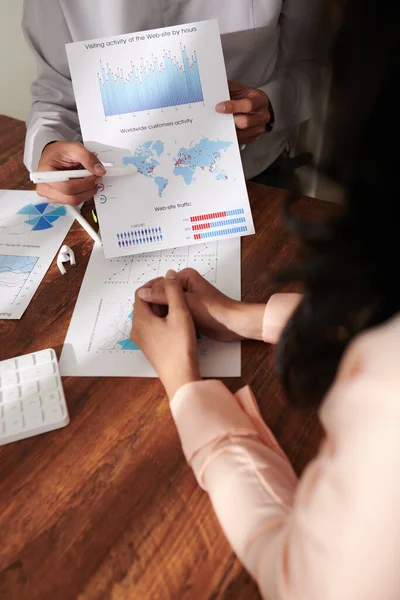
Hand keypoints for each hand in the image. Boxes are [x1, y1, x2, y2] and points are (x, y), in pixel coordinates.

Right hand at [36, 141, 105, 204]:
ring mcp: (50, 195)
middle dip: (88, 189)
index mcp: (45, 174)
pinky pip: (73, 202)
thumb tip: (100, 171)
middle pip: (71, 197)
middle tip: (96, 179)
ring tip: (90, 181)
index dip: (84, 184)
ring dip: (86, 193)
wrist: (53, 157)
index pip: (67, 187)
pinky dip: (82, 194)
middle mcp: (45, 188)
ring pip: (73, 202)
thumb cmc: (60, 152)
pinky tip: (84, 186)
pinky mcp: (57, 199)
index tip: (95, 177)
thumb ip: (87, 157)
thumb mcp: (74, 148)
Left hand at [131, 270, 200, 398]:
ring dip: (163, 308)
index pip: (142, 292)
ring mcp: (142, 340)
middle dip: (161, 296)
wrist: (181, 377)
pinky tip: (178, 323)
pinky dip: (163, 320)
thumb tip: (168, 274)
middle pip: (145, 304)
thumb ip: (173, 291)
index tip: (172, 283)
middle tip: (179, 294)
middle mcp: (136, 329)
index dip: (156, 284)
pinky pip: (153, 327)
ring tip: (181, 307)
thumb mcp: (180, 313)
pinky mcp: (150, 347)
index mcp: (139, 319)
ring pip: (150, 315)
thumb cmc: (180, 346)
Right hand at [137, 268, 265, 341]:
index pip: (158, 283)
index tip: (140, 310)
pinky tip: (162, 327)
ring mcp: (187, 298)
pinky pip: (174, 313)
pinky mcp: (190, 311)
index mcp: (184, 277)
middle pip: (161, 294)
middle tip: (145, 320)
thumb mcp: (186, 302)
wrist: (232, 324)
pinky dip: (169, 319)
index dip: (148, 296)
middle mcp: (184, 285)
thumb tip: (142, 293)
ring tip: (152, 325)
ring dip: (161, 313)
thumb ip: (163, 296)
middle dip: (154, 305)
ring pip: (167, 305)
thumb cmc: (213, 311)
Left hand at [215, 80, 270, 143]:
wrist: (257, 106)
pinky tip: (225, 130)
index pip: (248, 105)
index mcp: (259, 100)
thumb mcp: (239, 89)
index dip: (232, 107)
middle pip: (245, 122)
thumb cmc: (247, 97)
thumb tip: (215, 93)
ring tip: (220, 124)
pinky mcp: (253, 137)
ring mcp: (259, 128)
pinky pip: (241, 140)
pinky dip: (231, 136)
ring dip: (229, 130)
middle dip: (229, 120)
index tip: (219, 107)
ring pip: (242, 133)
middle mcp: (262, 115)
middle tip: (218, 118)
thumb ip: (229, 90)